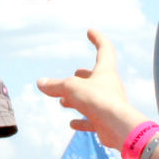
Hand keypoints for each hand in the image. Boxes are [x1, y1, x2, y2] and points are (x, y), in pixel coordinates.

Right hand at [36, 29, 140, 150]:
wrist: (118, 127)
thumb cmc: (97, 100)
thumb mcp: (71, 88)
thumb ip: (55, 85)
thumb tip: (40, 83)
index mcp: (105, 71)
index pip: (104, 49)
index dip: (97, 38)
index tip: (90, 31)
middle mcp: (109, 86)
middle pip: (97, 76)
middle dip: (84, 75)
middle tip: (75, 73)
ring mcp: (109, 105)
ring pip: (92, 98)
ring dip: (77, 99)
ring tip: (63, 101)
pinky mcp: (106, 122)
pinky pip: (93, 120)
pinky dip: (82, 120)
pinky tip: (72, 123)